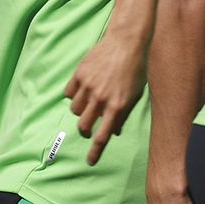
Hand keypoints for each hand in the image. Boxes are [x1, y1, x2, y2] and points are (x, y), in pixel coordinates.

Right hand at [65, 32, 148, 165]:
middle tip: (88, 129)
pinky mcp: (79, 74)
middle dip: (85, 132)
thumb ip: (123, 114)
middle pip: (83, 126)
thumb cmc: (135, 69)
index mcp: (117, 107)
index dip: (95, 152)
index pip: (103, 136)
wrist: (127, 41)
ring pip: (74, 110)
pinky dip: (73, 95)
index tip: (90, 161)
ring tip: (89, 103)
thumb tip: (115, 132)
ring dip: (80, 112)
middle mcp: (101, 99)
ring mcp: (89, 86)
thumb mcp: (134, 95)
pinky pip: (69, 93)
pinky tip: (82, 90)